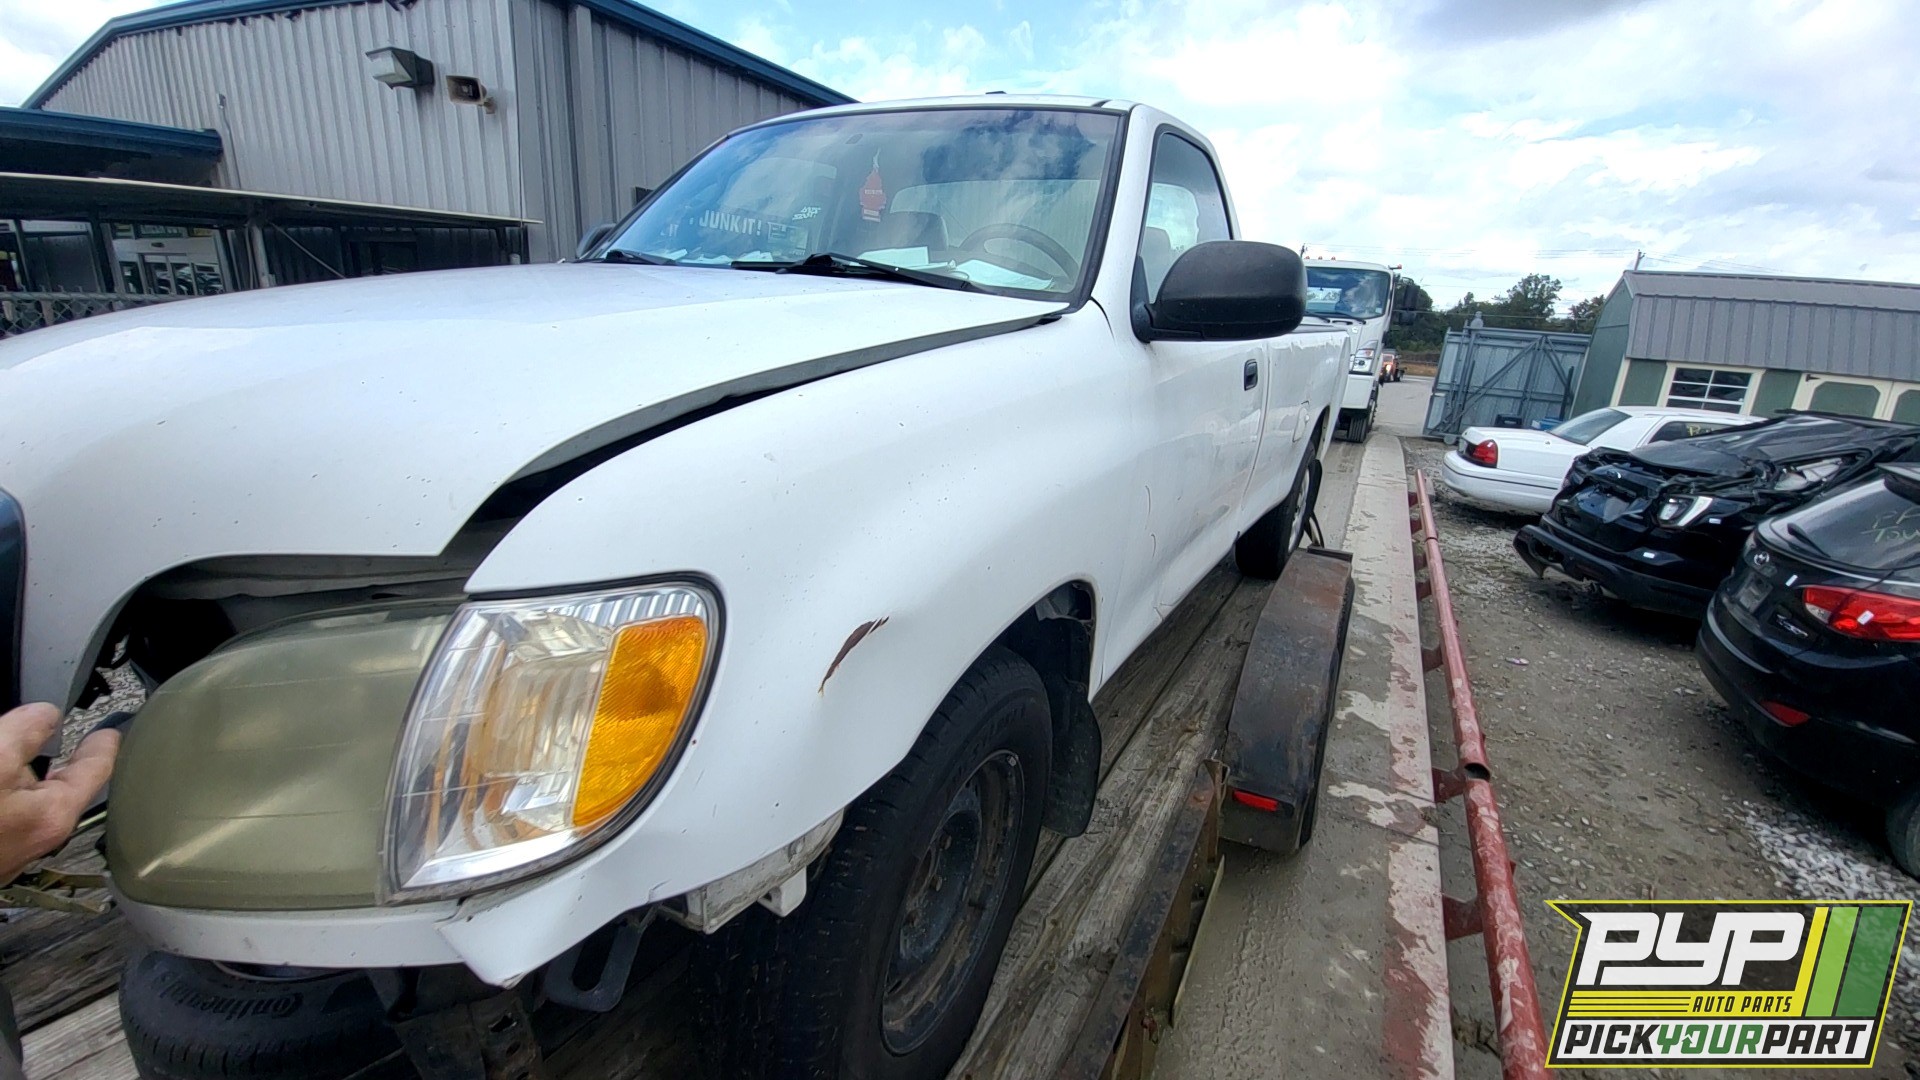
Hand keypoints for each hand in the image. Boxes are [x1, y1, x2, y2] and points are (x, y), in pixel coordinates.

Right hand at [1, 703, 118, 881]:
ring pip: (14, 794)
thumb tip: (45, 716)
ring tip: (3, 748)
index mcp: (50, 815)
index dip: (103, 744)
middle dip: (44, 756)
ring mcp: (2, 844)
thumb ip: (26, 733)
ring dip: (7, 768)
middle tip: (42, 731)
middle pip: (51, 782)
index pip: (94, 770)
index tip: (110, 733)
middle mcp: (31, 836)